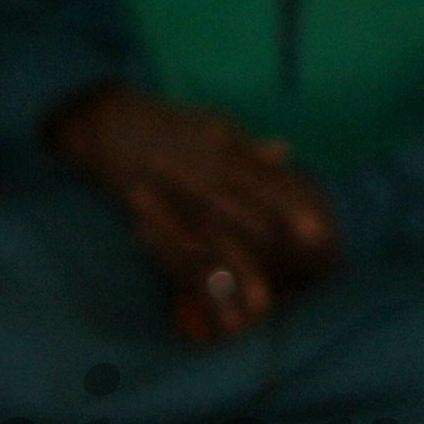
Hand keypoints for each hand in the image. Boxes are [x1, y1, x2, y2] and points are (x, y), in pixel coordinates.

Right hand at [47, 86, 337, 335]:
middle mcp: (197, 173)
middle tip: (291, 277)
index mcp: (219, 152)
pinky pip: (170, 244)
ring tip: (259, 303)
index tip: (318, 234)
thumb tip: (287, 151)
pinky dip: (189, 267)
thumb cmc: (166, 124)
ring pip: (206, 237)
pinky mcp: (143, 208)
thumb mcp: (211, 125)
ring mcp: (169, 193)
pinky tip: (206, 288)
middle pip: (238, 214)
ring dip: (233, 270)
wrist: (105, 121)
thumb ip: (248, 146)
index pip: (262, 183)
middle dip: (262, 249)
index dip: (290, 208)